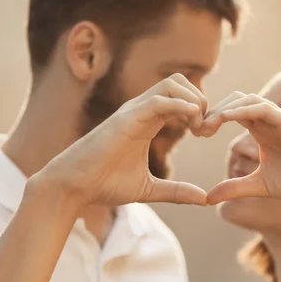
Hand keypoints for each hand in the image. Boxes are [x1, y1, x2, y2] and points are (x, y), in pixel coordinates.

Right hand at [33, 74, 207, 205]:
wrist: (74, 187)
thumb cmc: (103, 184)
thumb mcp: (148, 189)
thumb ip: (176, 191)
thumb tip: (204, 199)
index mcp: (147, 122)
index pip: (182, 98)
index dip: (201, 111)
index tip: (206, 134)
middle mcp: (141, 111)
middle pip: (181, 82)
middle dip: (201, 100)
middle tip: (205, 130)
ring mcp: (133, 111)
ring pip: (172, 84)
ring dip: (193, 100)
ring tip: (198, 127)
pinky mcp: (126, 119)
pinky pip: (158, 100)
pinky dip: (181, 106)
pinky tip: (191, 123)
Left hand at [203, 93, 280, 204]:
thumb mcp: (258, 186)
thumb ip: (234, 188)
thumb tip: (207, 198)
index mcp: (260, 130)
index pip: (231, 112)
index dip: (212, 118)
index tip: (196, 133)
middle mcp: (268, 121)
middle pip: (235, 100)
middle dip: (214, 110)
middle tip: (198, 128)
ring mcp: (280, 119)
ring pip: (247, 99)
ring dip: (225, 108)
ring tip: (208, 124)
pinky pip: (264, 108)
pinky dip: (244, 110)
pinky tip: (226, 119)